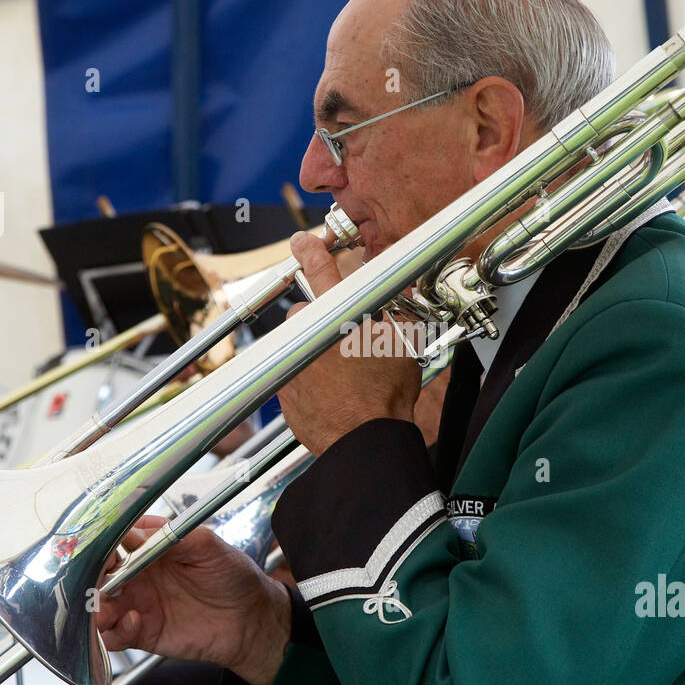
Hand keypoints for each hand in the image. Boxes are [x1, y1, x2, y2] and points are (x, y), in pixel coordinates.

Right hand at [96, 515, 291, 684]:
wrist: (251, 618)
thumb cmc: (233, 576)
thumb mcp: (207, 545)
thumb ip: (169, 537)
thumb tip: (132, 530)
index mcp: (151, 547)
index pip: (115, 540)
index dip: (103, 544)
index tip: (102, 549)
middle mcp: (140, 574)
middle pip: (99, 573)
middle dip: (92, 577)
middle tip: (98, 581)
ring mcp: (138, 603)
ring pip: (99, 606)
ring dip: (96, 608)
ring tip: (107, 610)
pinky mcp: (143, 632)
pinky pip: (115, 635)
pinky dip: (115, 631)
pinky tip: (133, 622)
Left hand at [277, 232, 421, 454]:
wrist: (367, 441)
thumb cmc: (386, 397)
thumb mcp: (401, 344)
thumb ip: (391, 316)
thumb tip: (392, 304)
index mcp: (339, 316)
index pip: (321, 271)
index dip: (311, 252)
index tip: (302, 243)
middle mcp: (308, 334)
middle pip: (307, 314)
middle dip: (322, 324)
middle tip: (346, 346)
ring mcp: (291, 362)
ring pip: (297, 345)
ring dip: (312, 352)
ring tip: (339, 377)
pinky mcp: (283, 389)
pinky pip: (291, 374)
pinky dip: (305, 380)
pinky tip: (328, 394)